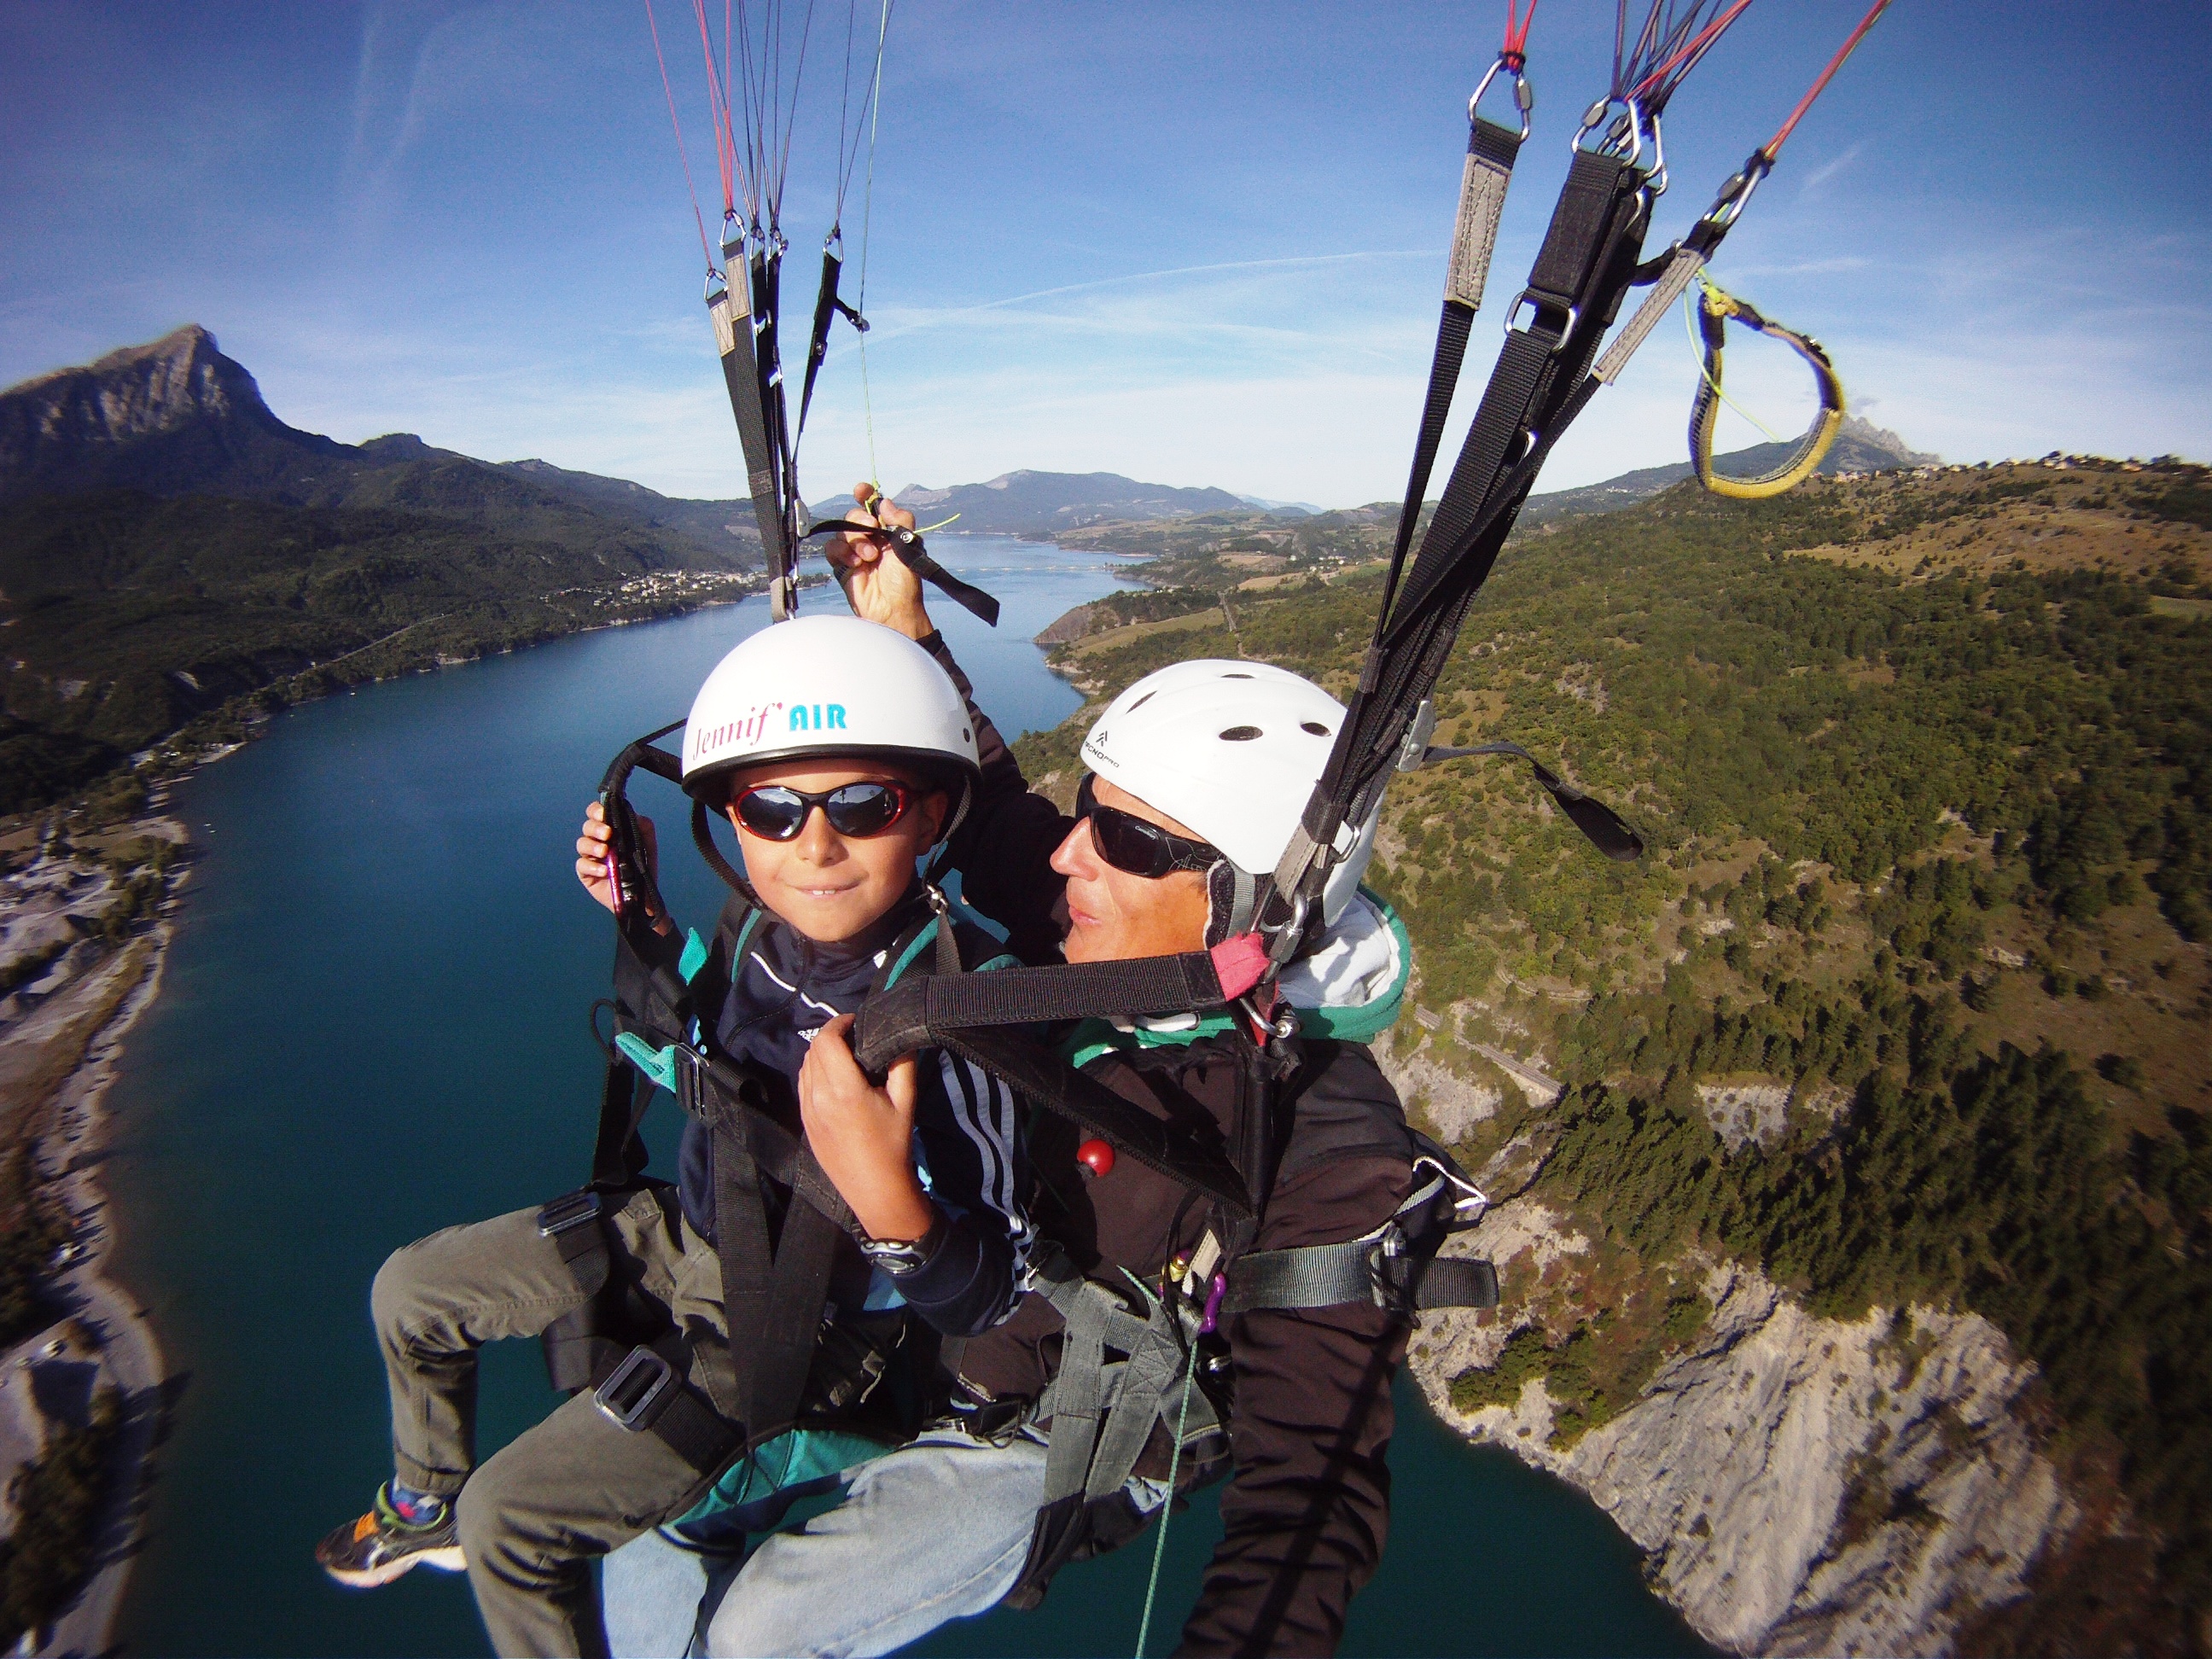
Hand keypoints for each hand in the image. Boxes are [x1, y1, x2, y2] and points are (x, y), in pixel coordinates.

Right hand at [575, 800, 660, 921]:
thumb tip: (631, 812)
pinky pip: (581, 865)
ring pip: (581, 844)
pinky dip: (592, 866)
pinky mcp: (586, 873)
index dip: (597, 810)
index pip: (596, 813)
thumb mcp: (648, 844)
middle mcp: (597, 841)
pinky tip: (604, 871)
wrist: (642, 896)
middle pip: (587, 827)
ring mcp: (590, 857)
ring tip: (605, 852)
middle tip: (608, 833)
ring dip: (592, 845)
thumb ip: (643, 825)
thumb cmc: (643, 867)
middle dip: (596, 827)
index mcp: (610, 830)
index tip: (604, 813)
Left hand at [798, 1014, 934, 1241]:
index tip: (856, 1021)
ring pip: (805, 1066)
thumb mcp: (905, 1102)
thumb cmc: (893, 1145)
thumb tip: (900, 1036)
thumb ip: (903, 1065)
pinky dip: (814, 1071)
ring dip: (820, 1053)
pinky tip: (832, 1077)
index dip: (838, 1024)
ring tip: (843, 1054)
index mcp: (844, 1090)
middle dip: (831, 1036)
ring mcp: (807, 1111)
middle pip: (813, 1050)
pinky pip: (803, 1085)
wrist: (874, 1189)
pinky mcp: (804, 1122)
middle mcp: (819, 1097)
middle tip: (853, 1035)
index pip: (826, 1041)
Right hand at [825, 484, 932, 640]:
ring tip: (869, 558)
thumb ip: (901, 520)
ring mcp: (855, 552)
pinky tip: (854, 564)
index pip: (873, 506)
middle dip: (860, 519)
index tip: (861, 490)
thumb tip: (884, 501)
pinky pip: (831, 548)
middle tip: (871, 529)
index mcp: (888, 532)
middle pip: (854, 516)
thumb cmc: (905, 583)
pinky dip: (840, 552)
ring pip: (842, 531)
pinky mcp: (842, 566)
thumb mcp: (910, 546)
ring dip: (854, 540)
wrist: (893, 610)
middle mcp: (871, 539)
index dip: (865, 494)